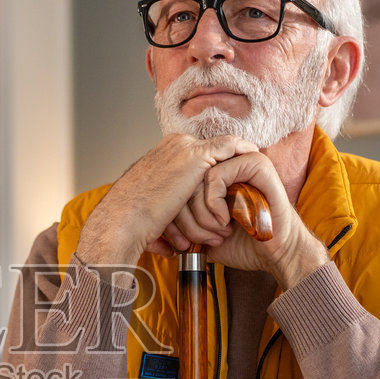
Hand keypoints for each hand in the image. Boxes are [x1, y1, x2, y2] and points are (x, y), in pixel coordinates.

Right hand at [79, 133, 260, 265]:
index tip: (231, 183)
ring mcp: (185, 148)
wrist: (123, 220)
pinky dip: (244, 152)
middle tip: (248, 175)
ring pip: (223, 151)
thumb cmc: (133, 222)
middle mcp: (174, 146)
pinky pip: (231, 147)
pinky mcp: (196, 157)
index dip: (217, 171)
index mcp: (164, 155)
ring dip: (237, 165)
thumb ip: (171, 207)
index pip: (199, 156)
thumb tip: (175, 233)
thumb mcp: (155, 208)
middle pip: (213, 151)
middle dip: (231, 165)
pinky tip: (256, 158)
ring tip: (253, 174)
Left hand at [185, 152, 329, 287]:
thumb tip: (158, 223)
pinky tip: (225, 220)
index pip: (180, 185)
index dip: (175, 214)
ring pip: (197, 177)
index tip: (182, 242)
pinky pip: (216, 175)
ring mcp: (242, 160)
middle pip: (185, 180)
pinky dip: (214, 203)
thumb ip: (185, 221)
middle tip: (201, 239)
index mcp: (217, 178)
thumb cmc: (246, 244)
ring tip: (216, 231)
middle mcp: (228, 164)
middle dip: (186, 217)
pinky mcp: (256, 164)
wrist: (277, 255)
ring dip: (201, 212)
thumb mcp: (205, 233)